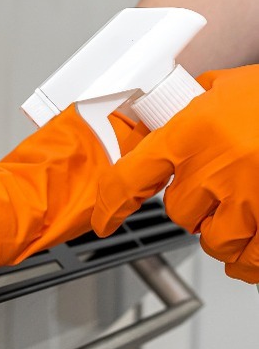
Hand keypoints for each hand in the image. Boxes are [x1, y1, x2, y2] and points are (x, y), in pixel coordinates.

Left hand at [92, 64, 258, 282]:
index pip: (130, 178)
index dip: (111, 205)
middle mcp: (216, 170)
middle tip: (217, 184)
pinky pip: (251, 261)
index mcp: (193, 133)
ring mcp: (250, 200)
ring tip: (242, 205)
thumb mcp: (226, 88)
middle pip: (179, 213)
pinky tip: (253, 244)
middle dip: (194, 203)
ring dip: (222, 230)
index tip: (105, 221)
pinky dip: (249, 258)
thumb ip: (186, 110)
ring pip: (214, 240)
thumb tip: (152, 124)